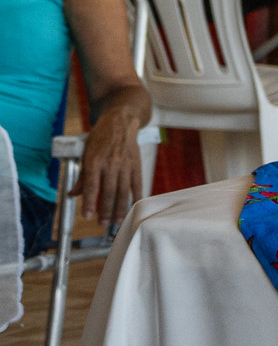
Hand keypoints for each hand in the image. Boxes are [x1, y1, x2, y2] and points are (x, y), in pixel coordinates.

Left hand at [77, 102, 144, 230]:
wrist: (120, 122)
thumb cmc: (100, 138)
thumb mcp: (86, 154)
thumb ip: (82, 176)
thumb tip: (73, 194)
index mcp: (95, 161)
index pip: (91, 186)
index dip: (89, 202)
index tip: (87, 216)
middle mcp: (111, 163)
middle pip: (108, 191)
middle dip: (106, 210)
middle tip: (103, 223)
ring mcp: (125, 165)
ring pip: (123, 190)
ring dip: (120, 207)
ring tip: (118, 221)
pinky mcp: (136, 165)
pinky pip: (137, 184)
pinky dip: (137, 197)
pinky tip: (135, 207)